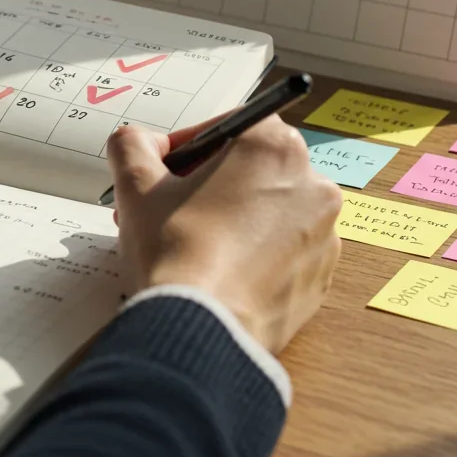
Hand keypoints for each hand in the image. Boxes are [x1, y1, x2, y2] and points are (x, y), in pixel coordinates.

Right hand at [104, 115, 341, 353]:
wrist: (202, 329)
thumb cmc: (176, 253)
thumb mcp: (137, 187)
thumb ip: (132, 146)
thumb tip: (139, 143)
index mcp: (274, 148)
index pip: (229, 127)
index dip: (187, 146)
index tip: (164, 169)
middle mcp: (312, 184)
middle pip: (252, 168)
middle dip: (209, 184)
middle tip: (169, 209)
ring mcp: (324, 234)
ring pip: (269, 211)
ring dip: (233, 218)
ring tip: (191, 244)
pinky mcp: (321, 275)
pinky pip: (284, 251)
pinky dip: (256, 255)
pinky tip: (220, 271)